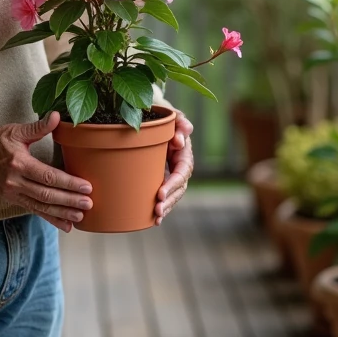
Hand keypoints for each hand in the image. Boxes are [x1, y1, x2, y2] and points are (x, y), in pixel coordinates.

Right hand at [0, 112, 92, 232]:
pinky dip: (51, 219)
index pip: (48, 176)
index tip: (86, 186)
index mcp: (19, 163)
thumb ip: (39, 127)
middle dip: (69, 201)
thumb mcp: (18, 131)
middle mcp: (16, 182)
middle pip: (46, 195)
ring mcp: (14, 193)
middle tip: (88, 203)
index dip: (68, 183)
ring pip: (41, 206)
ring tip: (80, 216)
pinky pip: (34, 211)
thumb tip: (57, 116)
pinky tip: (65, 225)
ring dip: (62, 213)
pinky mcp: (13, 200)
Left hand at [155, 109, 194, 224]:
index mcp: (184, 153)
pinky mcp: (163, 179)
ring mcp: (173, 174)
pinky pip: (166, 195)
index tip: (160, 193)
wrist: (153, 119)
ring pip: (174, 195)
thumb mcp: (171, 115)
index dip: (173, 184)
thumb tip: (181, 139)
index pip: (182, 172)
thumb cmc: (163, 116)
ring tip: (156, 218)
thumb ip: (180, 123)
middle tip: (157, 210)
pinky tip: (154, 221)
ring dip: (167, 207)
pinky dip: (162, 207)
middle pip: (179, 188)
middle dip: (170, 200)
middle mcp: (181, 166)